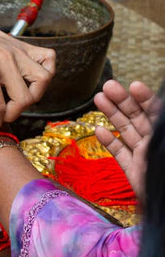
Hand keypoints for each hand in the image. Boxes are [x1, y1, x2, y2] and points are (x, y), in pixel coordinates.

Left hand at [0, 4, 54, 138]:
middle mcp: (6, 59)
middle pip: (24, 98)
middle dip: (12, 113)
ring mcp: (19, 51)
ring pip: (42, 80)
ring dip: (32, 95)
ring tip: (14, 98)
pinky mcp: (25, 46)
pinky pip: (49, 59)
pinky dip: (45, 71)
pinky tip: (29, 80)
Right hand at [94, 80, 161, 198]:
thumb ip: (163, 127)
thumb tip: (162, 109)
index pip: (155, 112)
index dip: (145, 98)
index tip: (133, 86)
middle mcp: (155, 142)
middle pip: (137, 117)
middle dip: (122, 101)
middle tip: (108, 86)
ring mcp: (143, 156)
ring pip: (125, 131)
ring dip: (111, 114)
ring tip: (98, 98)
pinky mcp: (133, 171)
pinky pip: (119, 154)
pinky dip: (109, 142)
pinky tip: (99, 129)